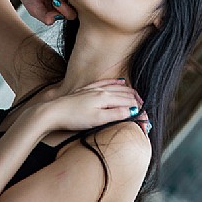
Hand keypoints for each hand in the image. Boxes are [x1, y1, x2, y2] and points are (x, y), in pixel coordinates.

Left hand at [31, 79, 150, 133]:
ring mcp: (94, 88)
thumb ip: (115, 114)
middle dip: (137, 100)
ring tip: (138, 96)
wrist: (54, 112)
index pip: (128, 102)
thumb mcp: (97, 119)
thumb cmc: (74, 118)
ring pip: (117, 87)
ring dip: (130, 92)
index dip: (139, 109)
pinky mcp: (87, 89)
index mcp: (106, 98)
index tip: (147, 118)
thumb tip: (132, 111)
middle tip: (146, 108)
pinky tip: (120, 82)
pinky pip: (107, 82)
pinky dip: (117, 83)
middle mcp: (102, 90)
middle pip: (125, 93)